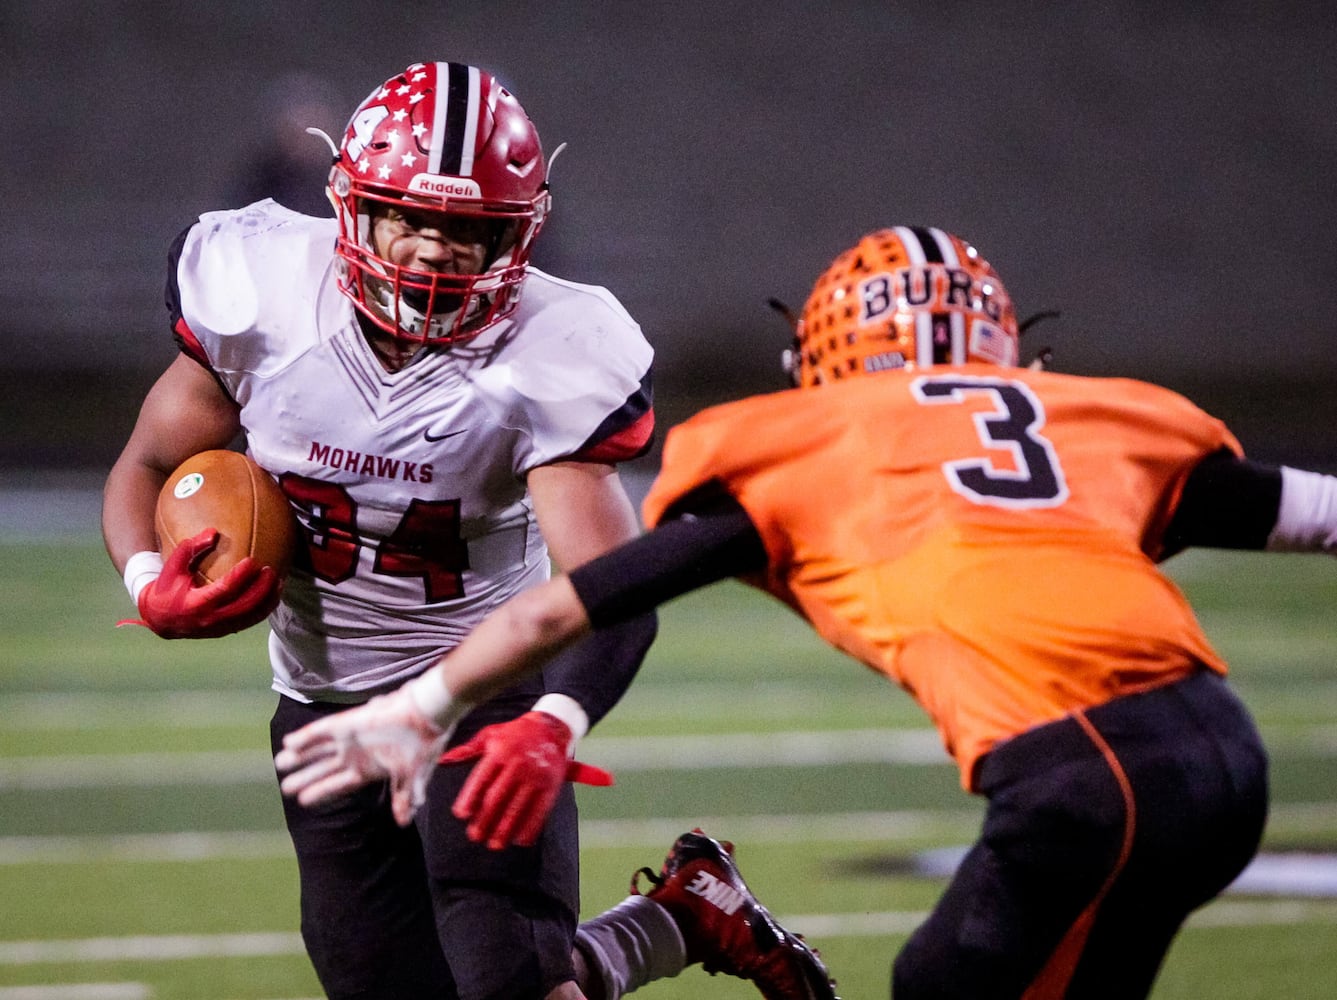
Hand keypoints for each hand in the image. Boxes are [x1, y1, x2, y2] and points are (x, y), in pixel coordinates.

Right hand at [137, 528, 280, 638]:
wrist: (159, 619)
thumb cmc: (166, 588)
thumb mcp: (172, 567)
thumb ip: (190, 548)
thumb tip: (213, 532)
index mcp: (196, 604)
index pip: (224, 590)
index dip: (240, 576)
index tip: (253, 561)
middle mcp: (210, 619)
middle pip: (244, 605)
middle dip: (261, 589)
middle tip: (271, 570)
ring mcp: (219, 628)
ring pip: (250, 616)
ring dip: (268, 600)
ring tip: (279, 581)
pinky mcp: (225, 631)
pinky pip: (249, 621)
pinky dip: (264, 609)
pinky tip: (274, 595)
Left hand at [275, 687, 452, 825]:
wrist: (428, 714)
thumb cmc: (423, 745)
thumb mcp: (413, 776)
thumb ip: (404, 797)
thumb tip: (403, 823)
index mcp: (368, 770)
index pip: (339, 784)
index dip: (321, 791)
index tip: (302, 800)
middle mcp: (355, 754)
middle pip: (324, 769)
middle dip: (305, 777)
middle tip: (284, 787)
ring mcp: (350, 738)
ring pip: (319, 750)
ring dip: (300, 757)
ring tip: (280, 764)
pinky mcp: (348, 722)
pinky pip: (322, 731)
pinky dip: (306, 737)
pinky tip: (289, 743)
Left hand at [442, 710, 613, 850]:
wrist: (550, 728)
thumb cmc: (514, 733)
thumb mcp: (490, 735)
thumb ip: (467, 750)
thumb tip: (443, 761)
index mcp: (500, 752)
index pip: (482, 779)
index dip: (470, 798)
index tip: (461, 814)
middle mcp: (518, 764)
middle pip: (497, 798)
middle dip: (485, 820)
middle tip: (475, 836)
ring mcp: (535, 777)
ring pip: (517, 809)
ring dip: (505, 830)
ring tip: (494, 844)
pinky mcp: (551, 786)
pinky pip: (540, 812)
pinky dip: (530, 829)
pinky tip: (520, 840)